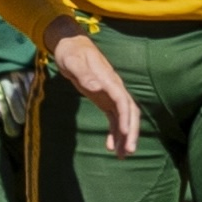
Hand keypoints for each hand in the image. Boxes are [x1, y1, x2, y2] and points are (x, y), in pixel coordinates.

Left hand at [44, 22, 141, 156]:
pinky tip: (110, 146)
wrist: (70, 45)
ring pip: (124, 118)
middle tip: (128, 151)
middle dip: (130, 132)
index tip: (125, 132)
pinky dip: (114, 132)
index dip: (125, 117)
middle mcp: (114, 88)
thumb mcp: (73, 61)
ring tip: (121, 156)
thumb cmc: (71, 52)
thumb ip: (83, 74)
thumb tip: (96, 87)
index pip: (122, 101)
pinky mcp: (105, 99)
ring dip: (124, 136)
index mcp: (109, 80)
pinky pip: (114, 118)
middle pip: (129, 112)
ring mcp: (111, 94)